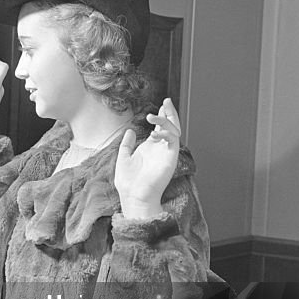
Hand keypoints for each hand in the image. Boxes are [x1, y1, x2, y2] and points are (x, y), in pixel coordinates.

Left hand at [114, 98, 181, 218]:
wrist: (134, 197)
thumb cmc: (129, 183)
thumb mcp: (123, 158)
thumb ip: (127, 144)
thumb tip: (130, 131)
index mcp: (150, 148)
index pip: (159, 128)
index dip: (161, 116)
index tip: (161, 105)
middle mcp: (160, 149)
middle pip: (170, 126)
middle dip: (170, 113)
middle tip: (166, 101)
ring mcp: (166, 152)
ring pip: (174, 130)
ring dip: (166, 120)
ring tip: (153, 115)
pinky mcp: (170, 157)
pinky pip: (174, 140)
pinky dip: (167, 133)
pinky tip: (156, 132)